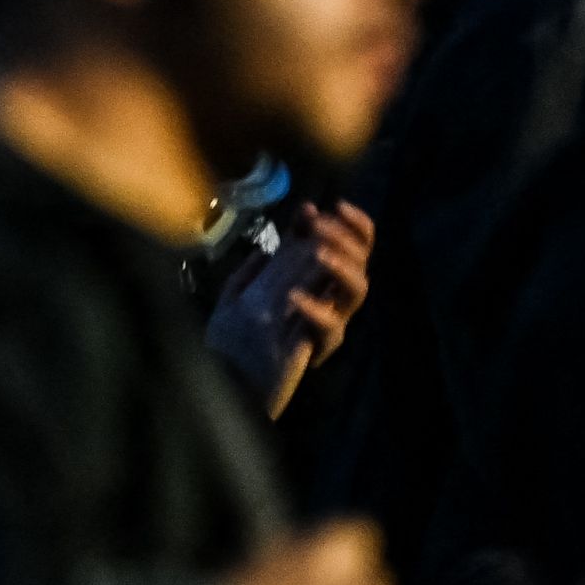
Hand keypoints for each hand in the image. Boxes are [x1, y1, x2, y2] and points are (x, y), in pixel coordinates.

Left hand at [205, 201, 373, 419]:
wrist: (224, 379)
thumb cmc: (236, 334)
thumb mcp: (249, 284)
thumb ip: (274, 253)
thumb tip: (300, 215)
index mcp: (314, 283)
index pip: (350, 248)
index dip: (352, 226)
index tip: (337, 205)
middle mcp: (328, 301)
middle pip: (360, 265)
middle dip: (347, 239)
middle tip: (322, 225)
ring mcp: (325, 325)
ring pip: (357, 293)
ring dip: (343, 267)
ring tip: (318, 251)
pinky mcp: (315, 348)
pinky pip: (330, 329)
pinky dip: (315, 309)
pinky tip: (294, 297)